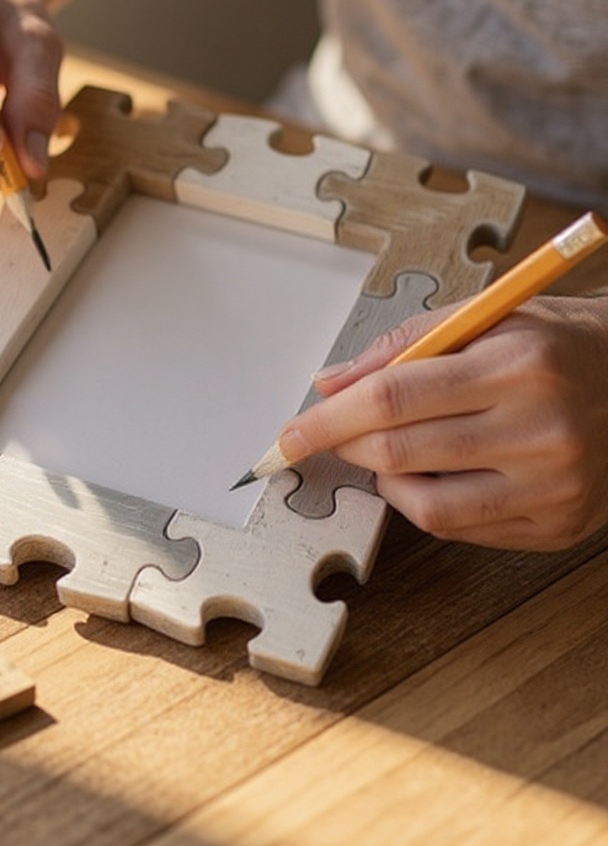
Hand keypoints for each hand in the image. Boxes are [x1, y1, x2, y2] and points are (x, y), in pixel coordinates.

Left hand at [277, 296, 607, 549]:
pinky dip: (425, 502)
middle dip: (345, 446)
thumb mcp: (483, 318)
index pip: (392, 398)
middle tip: (330, 434)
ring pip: (425, 505)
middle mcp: (541, 430)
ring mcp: (553, 486)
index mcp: (518, 366)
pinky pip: (460, 527)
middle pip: (400, 452)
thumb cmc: (553, 343)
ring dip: (386, 479)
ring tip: (394, 449)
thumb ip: (400, 347)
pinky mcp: (558, 525)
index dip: (327, 421)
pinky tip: (433, 472)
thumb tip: (329, 385)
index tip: (287, 436)